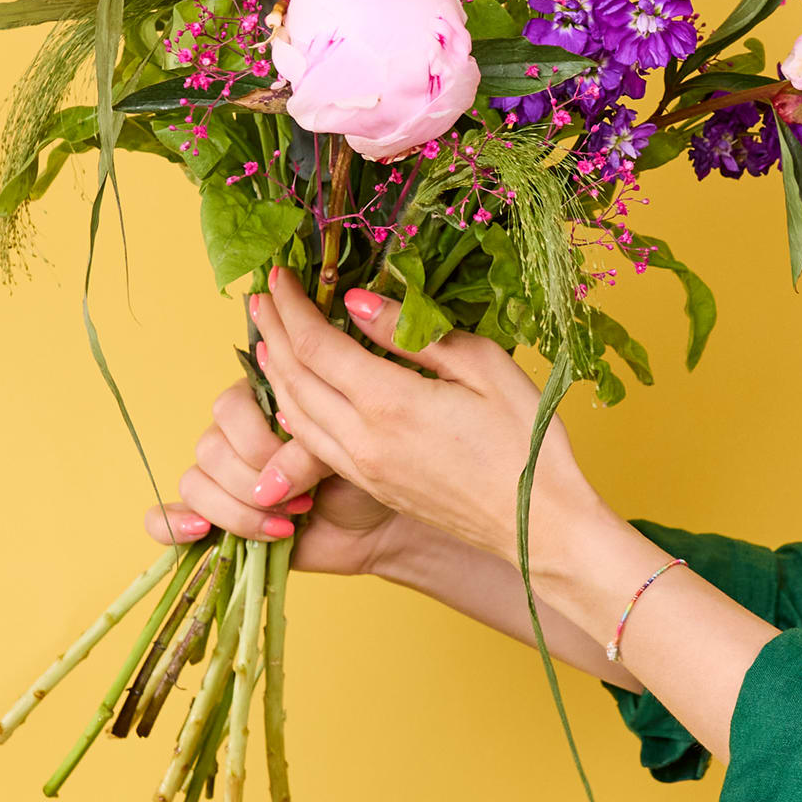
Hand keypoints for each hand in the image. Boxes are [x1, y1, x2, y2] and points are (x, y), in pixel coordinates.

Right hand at [140, 380, 401, 576]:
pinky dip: (173, 525)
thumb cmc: (363, 475)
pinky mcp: (212, 518)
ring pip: (194, 484)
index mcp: (261, 402)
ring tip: (284, 526)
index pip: (228, 408)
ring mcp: (220, 477)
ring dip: (238, 511)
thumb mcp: (343, 454)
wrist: (377, 527)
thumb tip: (270, 478)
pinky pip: (161, 518)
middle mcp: (233, 435)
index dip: (257, 444)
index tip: (300, 468)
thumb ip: (305, 453)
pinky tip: (202, 531)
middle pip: (209, 449)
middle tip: (302, 503)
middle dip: (253, 483)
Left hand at [249, 269, 605, 568]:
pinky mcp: (371, 486)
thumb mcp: (483, 367)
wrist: (540, 525)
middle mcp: (363, 439)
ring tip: (266, 335)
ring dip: (273, 370)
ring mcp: (363, 468)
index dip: (292, 307)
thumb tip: (357, 302)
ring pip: (294, 412)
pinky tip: (290, 393)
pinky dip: (291, 408)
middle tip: (261, 295)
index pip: (317, 345)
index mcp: (390, 402)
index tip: (279, 275)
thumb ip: (414, 334)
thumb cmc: (526, 440)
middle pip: (294, 377)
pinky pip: (311, 442)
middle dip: (273, 331)